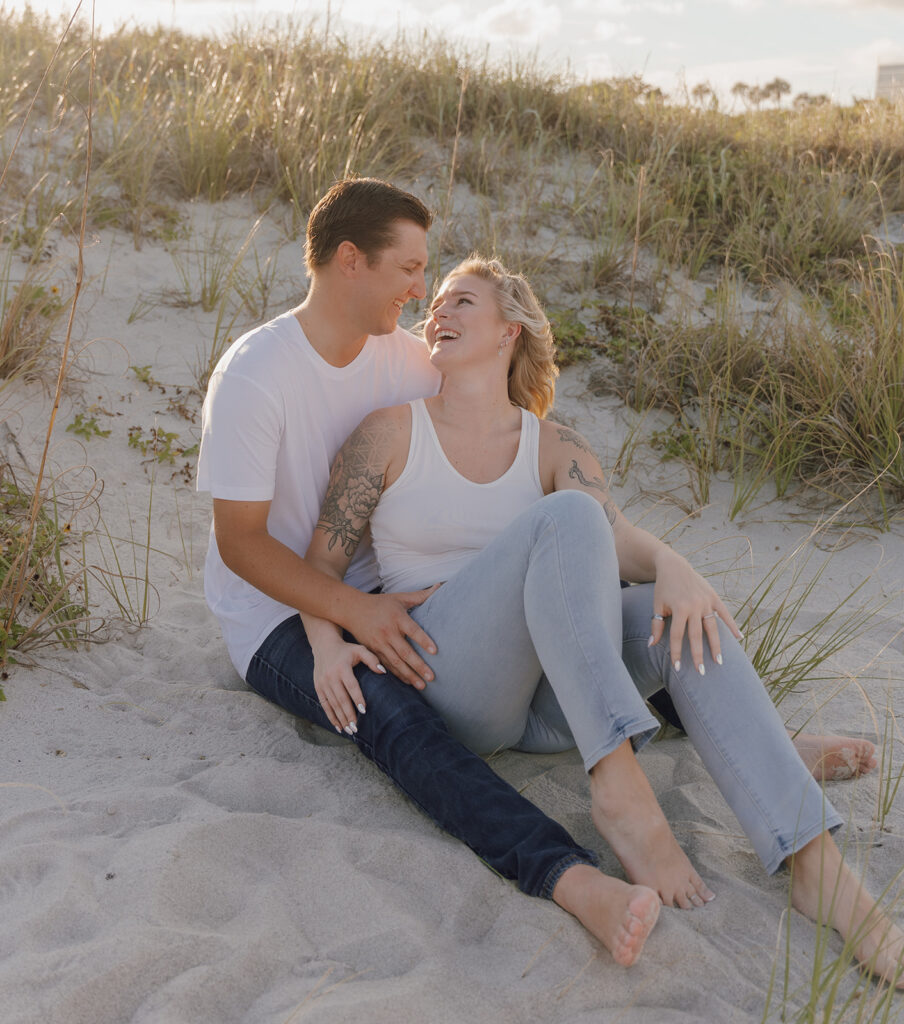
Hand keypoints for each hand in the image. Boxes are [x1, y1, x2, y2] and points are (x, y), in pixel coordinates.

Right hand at [312, 636, 384, 733]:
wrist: (324, 645)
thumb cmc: (346, 649)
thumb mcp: (360, 650)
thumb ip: (372, 659)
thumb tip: (383, 672)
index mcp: (342, 667)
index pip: (351, 686)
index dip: (357, 698)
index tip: (364, 711)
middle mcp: (331, 676)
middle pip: (341, 699)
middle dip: (348, 714)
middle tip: (356, 728)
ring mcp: (323, 682)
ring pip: (332, 704)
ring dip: (340, 718)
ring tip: (349, 730)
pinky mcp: (318, 687)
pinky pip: (324, 704)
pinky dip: (331, 716)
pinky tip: (338, 726)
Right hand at [347, 586, 440, 688]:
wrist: (351, 609)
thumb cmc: (380, 603)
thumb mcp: (399, 597)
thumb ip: (421, 595)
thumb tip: (441, 585)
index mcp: (397, 617)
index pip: (413, 630)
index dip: (424, 640)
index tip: (435, 651)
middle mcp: (387, 632)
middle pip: (405, 652)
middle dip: (418, 666)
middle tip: (431, 677)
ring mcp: (378, 643)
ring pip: (395, 662)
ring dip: (409, 675)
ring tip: (421, 685)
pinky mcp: (371, 651)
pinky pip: (386, 665)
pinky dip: (397, 675)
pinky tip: (407, 682)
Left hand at [648, 548, 741, 674]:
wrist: (674, 566)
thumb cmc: (663, 588)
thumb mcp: (657, 605)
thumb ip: (656, 625)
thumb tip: (652, 645)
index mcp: (679, 608)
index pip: (678, 636)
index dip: (677, 653)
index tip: (677, 668)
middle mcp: (694, 605)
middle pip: (697, 635)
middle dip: (698, 655)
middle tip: (701, 672)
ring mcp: (706, 601)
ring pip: (713, 627)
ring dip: (717, 645)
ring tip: (719, 661)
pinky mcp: (714, 597)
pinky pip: (725, 613)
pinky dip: (732, 625)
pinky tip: (739, 638)